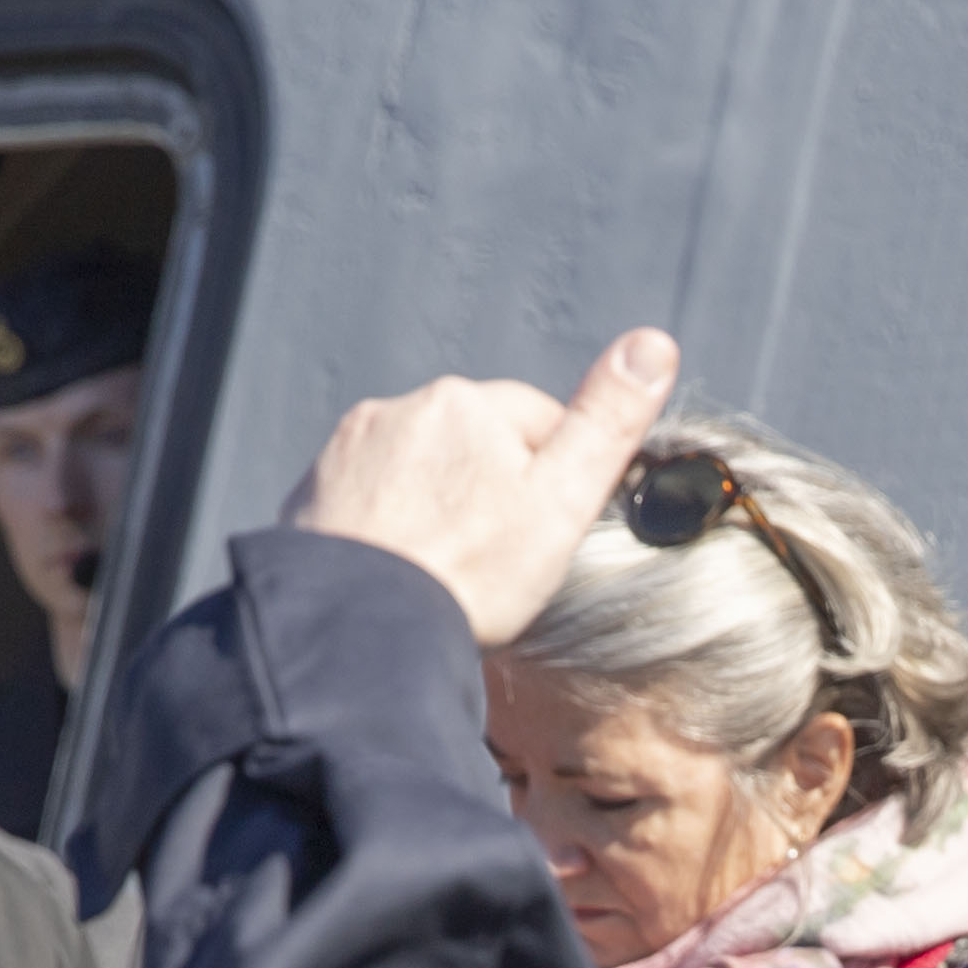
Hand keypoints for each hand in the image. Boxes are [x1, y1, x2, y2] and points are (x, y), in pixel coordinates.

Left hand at [286, 331, 678, 646]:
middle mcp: (406, 406)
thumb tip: (653, 343)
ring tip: (443, 568)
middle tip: (492, 560)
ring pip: (421, 468)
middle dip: (489, 487)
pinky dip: (388, 524)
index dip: (555, 481)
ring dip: (436, 504)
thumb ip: (607, 421)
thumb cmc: (469, 573)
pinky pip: (371, 496)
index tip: (543, 534)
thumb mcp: (561, 500)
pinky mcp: (314, 486)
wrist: (357, 624)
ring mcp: (354, 445)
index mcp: (471, 401)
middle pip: (476, 443)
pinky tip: (398, 568)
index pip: (541, 423)